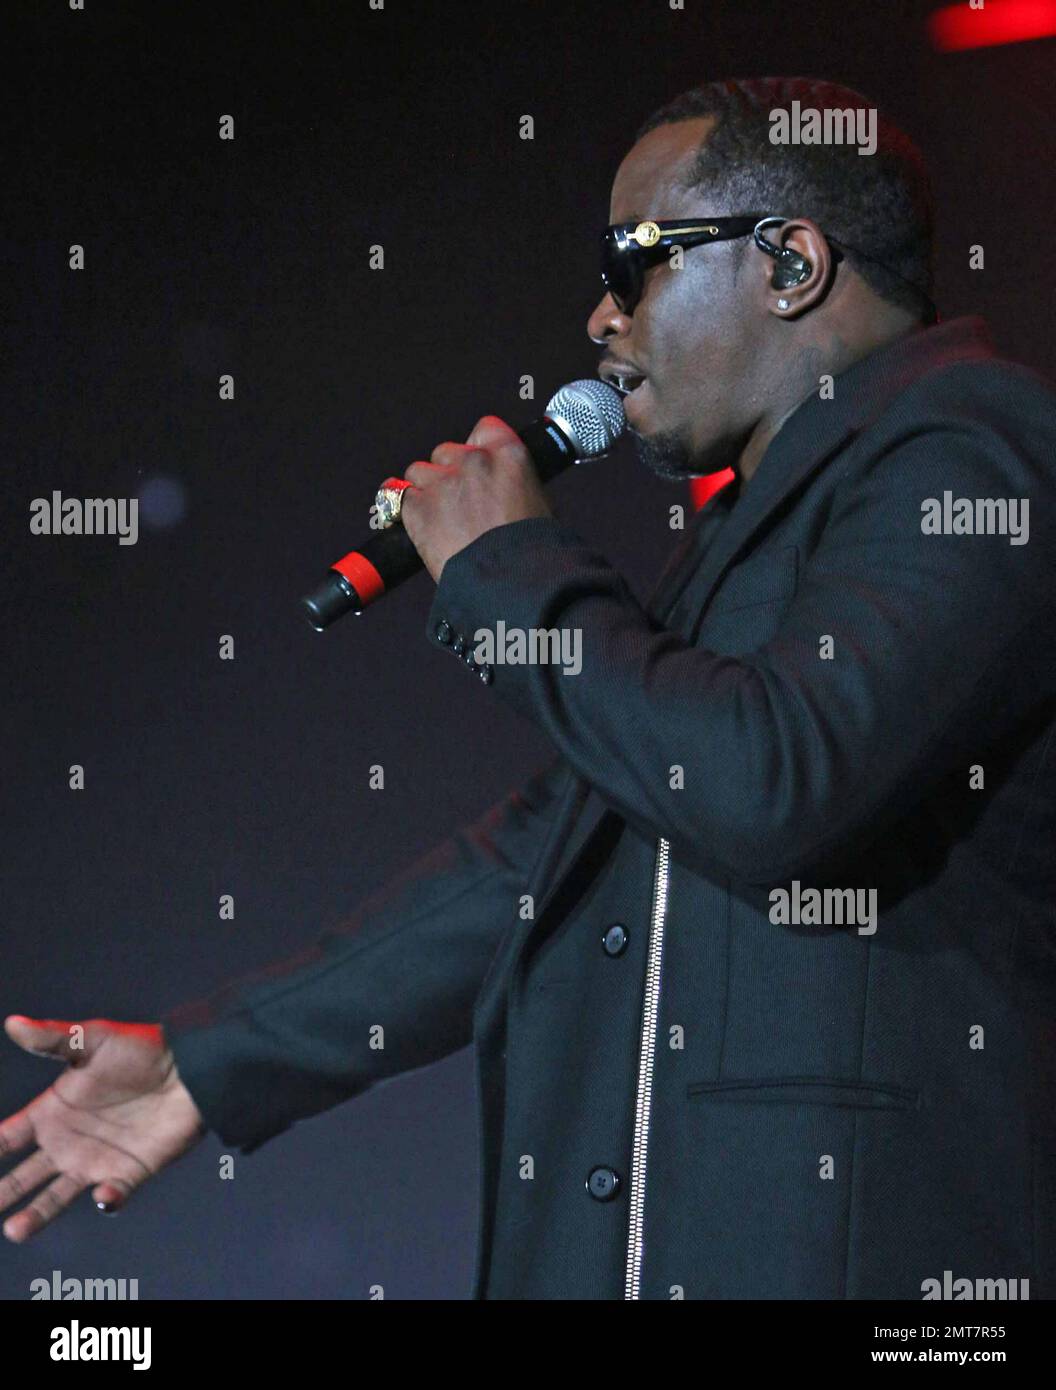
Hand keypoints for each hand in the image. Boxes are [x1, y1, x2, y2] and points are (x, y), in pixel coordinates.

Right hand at [0, 1015, 205, 1241]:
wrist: (190, 1066)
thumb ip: (53, 1038)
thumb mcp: (94, 1039)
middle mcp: (69, 1142)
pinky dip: (107, 1198)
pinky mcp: (130, 1171)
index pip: (9, 1137)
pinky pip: (113, 1194)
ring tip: (15, 1229)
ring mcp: (98, 1159)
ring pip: (57, 1195)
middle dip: (5, 1191)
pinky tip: (101, 1193)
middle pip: (26, 1175)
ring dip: (38, 1213)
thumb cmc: (140, 1049)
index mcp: (54, 1111)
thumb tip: (12, 1023)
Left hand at [400, 415, 552, 582]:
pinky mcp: (418, 508)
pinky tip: (415, 523)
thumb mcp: (538, 505)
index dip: (477, 447)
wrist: (509, 582)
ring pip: (419, 472)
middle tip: (461, 503)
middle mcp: (474, 461)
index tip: (477, 464)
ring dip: (426, 490)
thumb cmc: (530, 553)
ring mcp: (442, 483)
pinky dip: (404, 509)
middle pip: (447, 452)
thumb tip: (502, 489)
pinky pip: (397, 496)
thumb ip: (513, 484)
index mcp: (509, 455)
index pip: (485, 429)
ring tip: (440, 518)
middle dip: (450, 473)